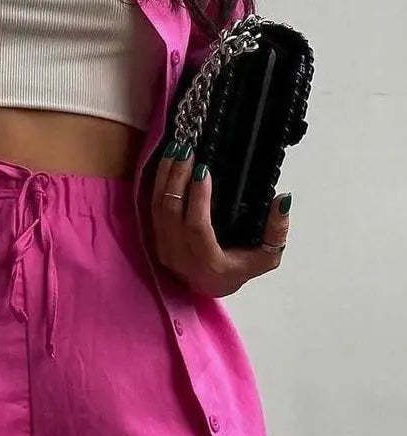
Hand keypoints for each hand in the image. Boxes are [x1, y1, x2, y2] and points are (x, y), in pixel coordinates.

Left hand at [149, 143, 291, 297]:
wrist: (209, 285)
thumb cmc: (239, 269)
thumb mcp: (267, 257)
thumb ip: (277, 230)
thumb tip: (283, 199)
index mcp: (209, 263)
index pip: (197, 227)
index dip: (198, 198)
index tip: (203, 170)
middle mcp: (181, 258)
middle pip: (171, 213)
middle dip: (177, 178)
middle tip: (187, 151)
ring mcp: (164, 249)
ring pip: (158, 208)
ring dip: (166, 176)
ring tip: (176, 150)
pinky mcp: (155, 239)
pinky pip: (152, 208)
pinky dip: (159, 183)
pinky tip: (167, 163)